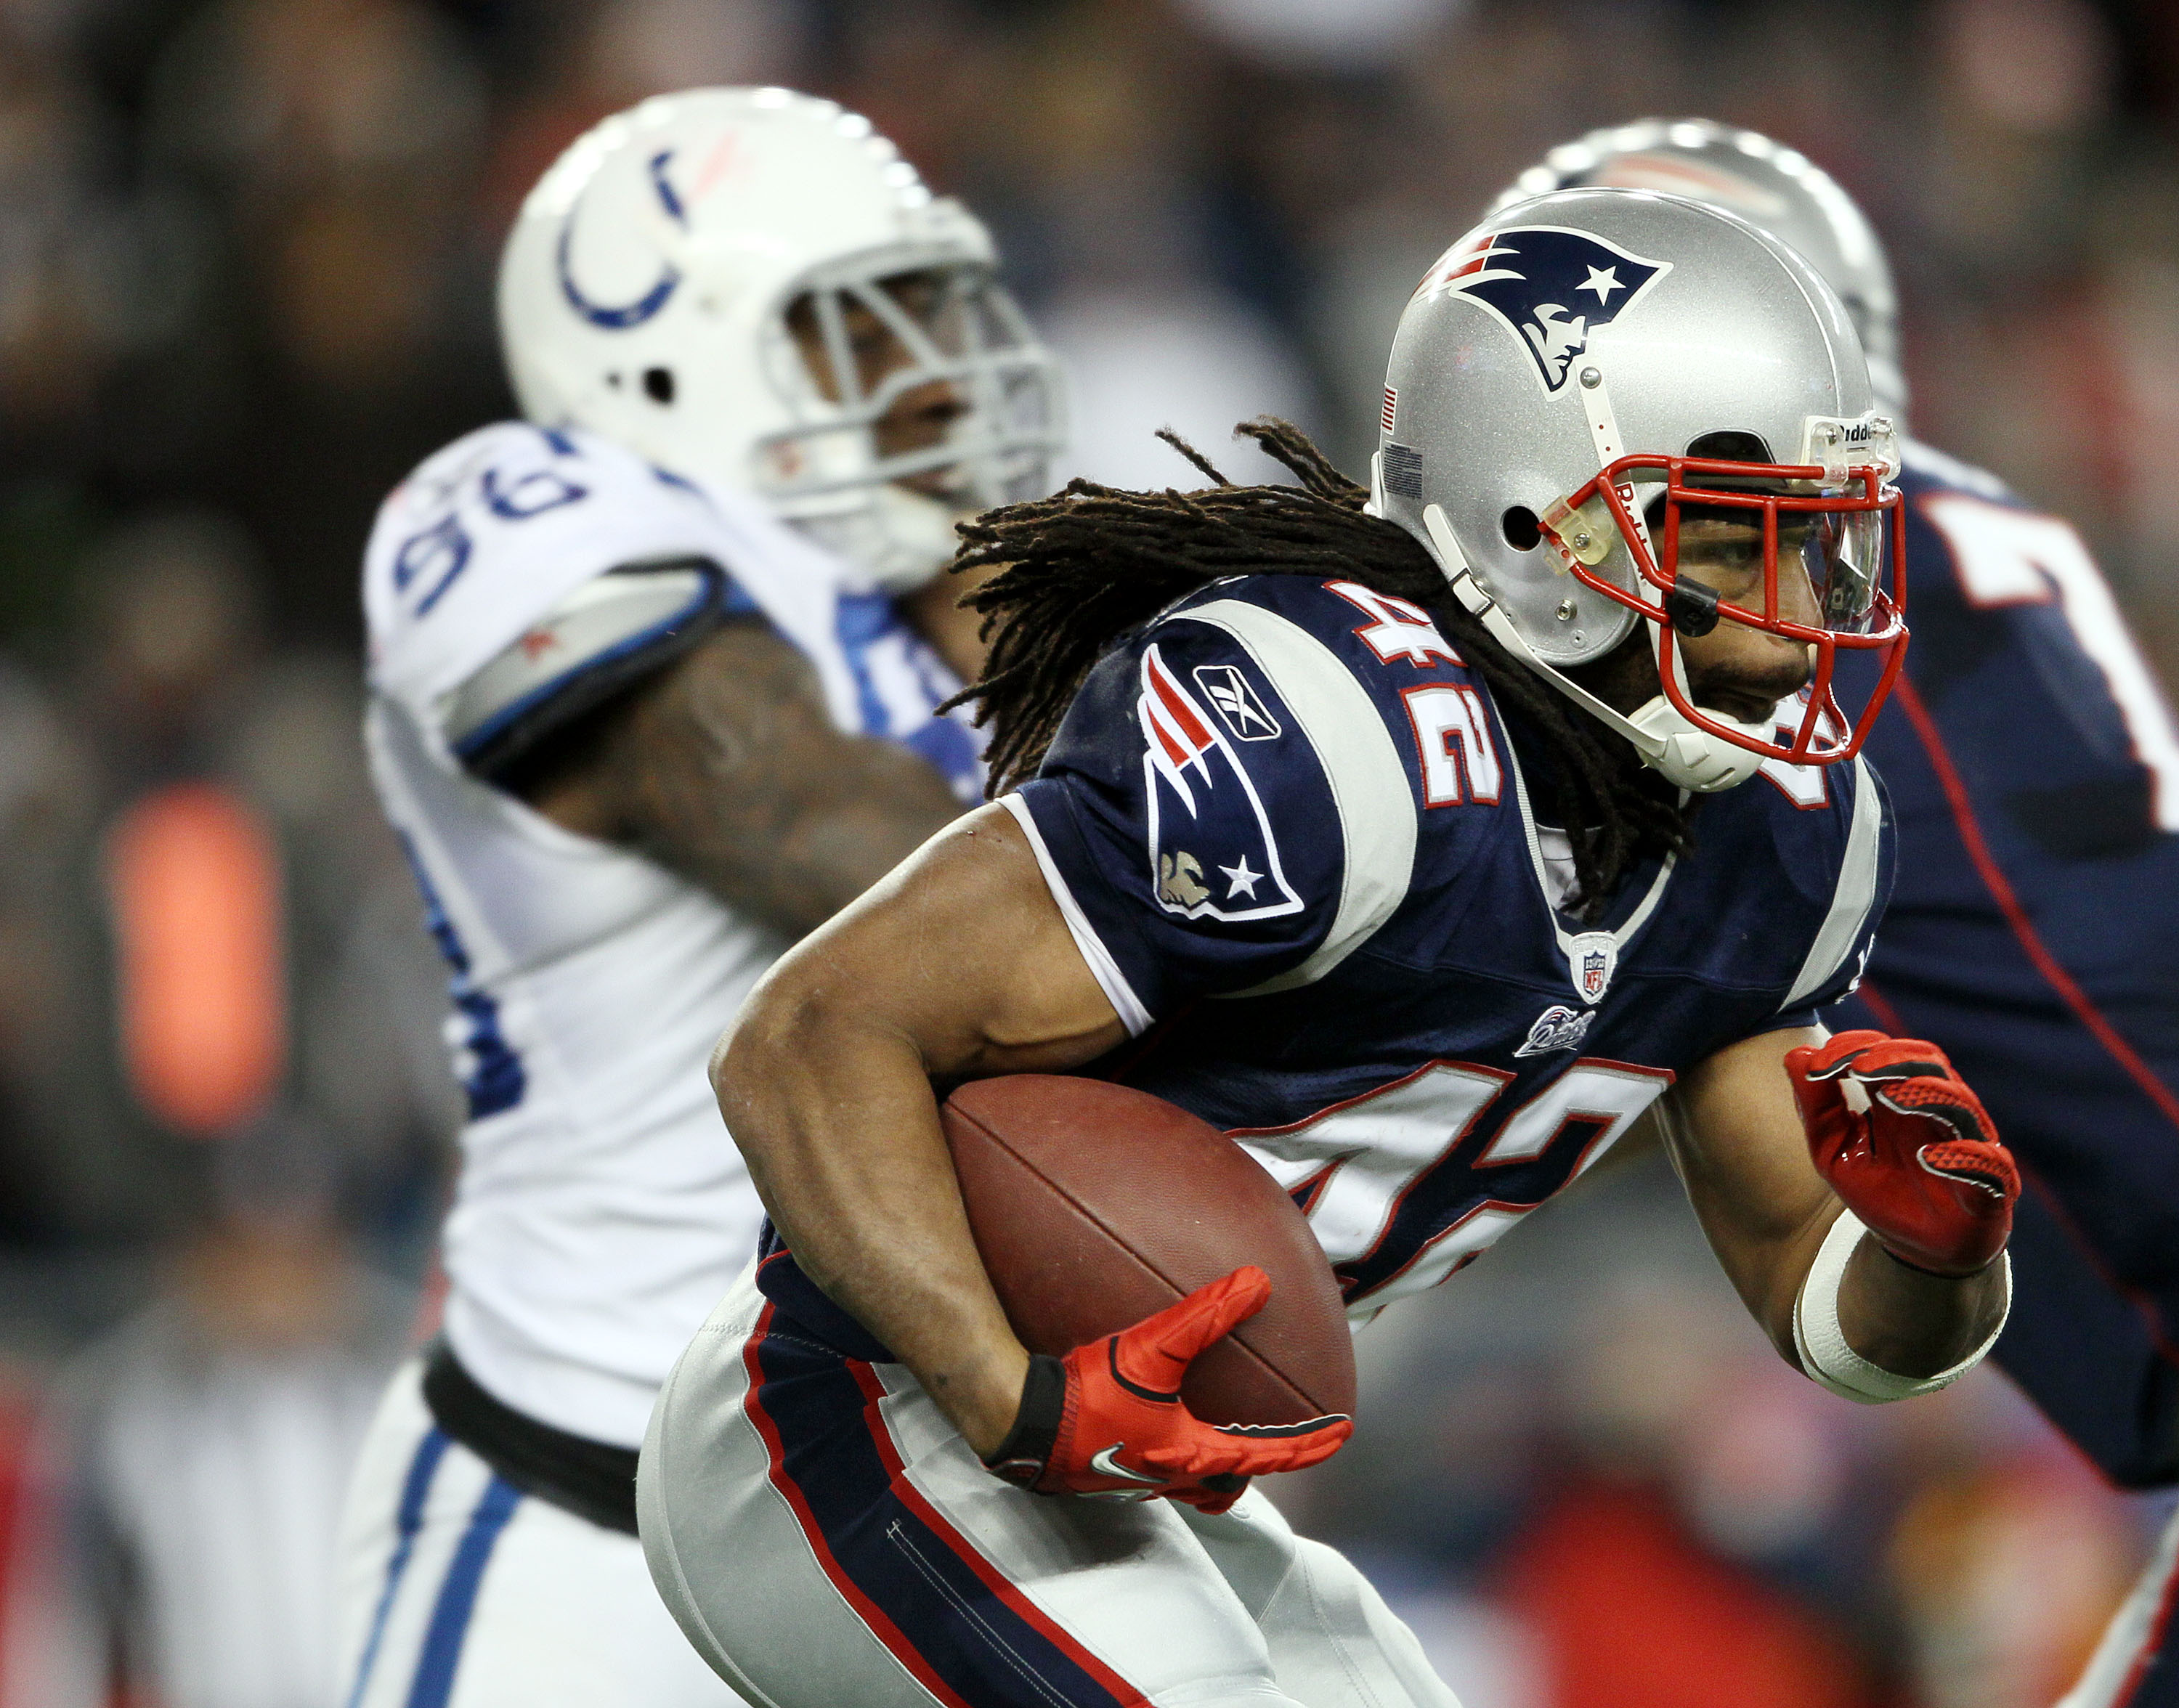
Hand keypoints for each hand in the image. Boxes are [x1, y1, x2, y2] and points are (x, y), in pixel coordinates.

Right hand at [979, 1266, 1351, 1513]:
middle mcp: (1168, 1476)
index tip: (1342, 1431)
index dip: (1310, 1444)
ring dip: (1217, 1466)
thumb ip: (1206, 1314)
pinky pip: (1156, 1464)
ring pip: (1193, 1484)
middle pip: (1230, 1484)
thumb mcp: (1152, 1348)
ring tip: (1223, 1434)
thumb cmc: (1088, 1394)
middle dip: (1260, 1465)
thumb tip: (1257, 1282)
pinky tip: (1154, 1414)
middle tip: (1281, 1439)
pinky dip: (1173, 1448)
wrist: (1021, 1422)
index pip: (1269, 1457)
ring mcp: (1136, 1476)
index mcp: (1192, 1456)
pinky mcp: (1107, 1466)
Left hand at [1785, 1030, 2017, 1276]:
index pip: (1890, 1053)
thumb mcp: (1834, 1150)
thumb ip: (1816, 1106)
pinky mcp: (1990, 1187)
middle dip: (1894, 1059)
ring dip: (1927, 1095)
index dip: (1858, 1047)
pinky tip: (1928, 1158)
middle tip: (1858, 1067)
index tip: (1821, 1061)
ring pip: (1962, 1106)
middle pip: (1930, 1066)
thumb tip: (1796, 1054)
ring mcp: (1969, 1146)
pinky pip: (1989, 1164)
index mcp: (1903, 1097)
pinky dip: (1962, 1158)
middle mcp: (1940, 1113)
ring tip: (1890, 1097)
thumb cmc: (1880, 1190)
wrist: (1920, 1252)